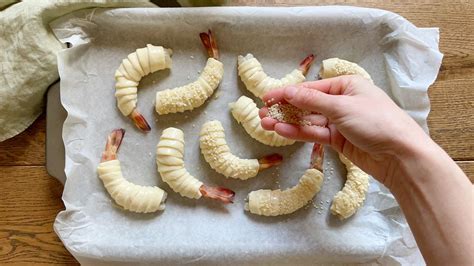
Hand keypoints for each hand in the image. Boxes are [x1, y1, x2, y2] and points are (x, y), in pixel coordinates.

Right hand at [259, 75, 429, 186]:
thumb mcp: (341, 107)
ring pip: (308, 121)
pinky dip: (299, 133)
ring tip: (265, 124)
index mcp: (347, 86)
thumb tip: (288, 92)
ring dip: (288, 122)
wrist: (399, 155)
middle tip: (262, 114)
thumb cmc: (375, 122)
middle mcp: (342, 102)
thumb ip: (311, 101)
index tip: (266, 97)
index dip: (287, 93)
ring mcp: (340, 122)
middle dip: (285, 109)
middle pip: (307, 104)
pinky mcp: (338, 141)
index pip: (310, 89)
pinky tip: (282, 132)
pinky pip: (314, 134)